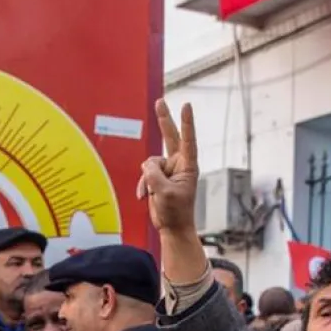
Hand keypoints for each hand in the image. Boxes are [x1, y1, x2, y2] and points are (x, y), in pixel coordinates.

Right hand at [139, 100, 198, 235]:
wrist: (172, 228)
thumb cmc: (176, 212)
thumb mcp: (164, 193)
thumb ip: (154, 175)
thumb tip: (146, 164)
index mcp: (188, 166)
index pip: (188, 140)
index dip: (186, 122)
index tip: (186, 105)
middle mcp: (179, 164)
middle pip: (170, 137)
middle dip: (163, 120)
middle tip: (159, 102)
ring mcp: (167, 170)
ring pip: (150, 163)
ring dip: (147, 179)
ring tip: (152, 193)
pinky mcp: (158, 178)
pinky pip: (145, 174)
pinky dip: (143, 184)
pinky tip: (143, 196)